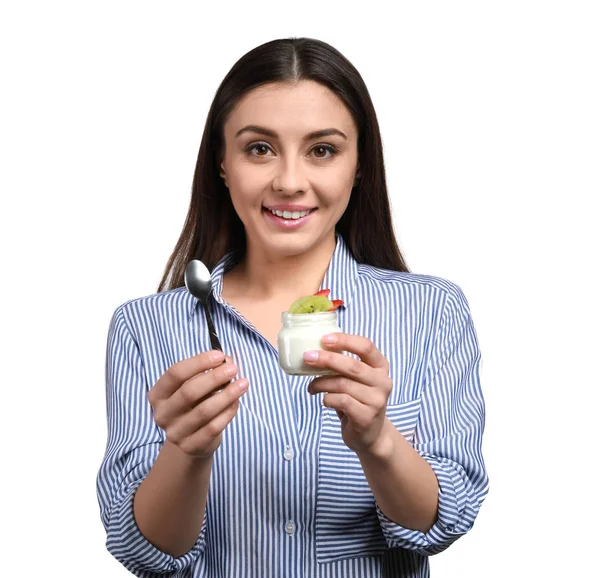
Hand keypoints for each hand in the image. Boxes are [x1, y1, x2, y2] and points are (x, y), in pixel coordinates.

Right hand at [148, 350, 248, 459]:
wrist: (191, 440)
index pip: (175, 374)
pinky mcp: (191, 446)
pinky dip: (228, 412)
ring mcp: (175, 433)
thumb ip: (208, 371)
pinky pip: (214, 427)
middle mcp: (162, 414)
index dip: (198, 362)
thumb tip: (227, 361)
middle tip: (233, 369)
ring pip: (204, 411)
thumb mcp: (195, 386)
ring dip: (227, 395)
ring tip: (243, 383)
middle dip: (214, 378)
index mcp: (158, 394)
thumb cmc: (194, 404)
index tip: (219, 355)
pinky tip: (237, 402)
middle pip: (188, 392)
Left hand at [304, 333, 392, 454]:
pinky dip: (327, 399)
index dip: (344, 340)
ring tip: (311, 386)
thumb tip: (315, 350)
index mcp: (380, 366)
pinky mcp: (367, 417)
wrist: (370, 434)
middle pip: (352, 366)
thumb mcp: (355, 379)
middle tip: (307, 358)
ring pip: (342, 384)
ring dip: (321, 383)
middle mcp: (383, 382)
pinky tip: (324, 400)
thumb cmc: (357, 400)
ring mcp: (377, 401)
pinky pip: (341, 401)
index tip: (324, 339)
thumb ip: (343, 365)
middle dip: (326, 359)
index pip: (366, 346)